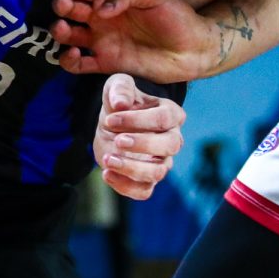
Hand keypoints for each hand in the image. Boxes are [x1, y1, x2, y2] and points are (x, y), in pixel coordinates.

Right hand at [52, 0, 213, 82]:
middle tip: (63, 4)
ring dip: (59, 31)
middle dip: (62, 5)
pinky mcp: (106, 64)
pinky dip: (68, 61)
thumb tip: (99, 8)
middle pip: (72, 10)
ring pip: (69, 36)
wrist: (194, 50)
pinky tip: (73, 54)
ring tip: (61, 28)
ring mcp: (102, 41)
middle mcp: (102, 19)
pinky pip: (79, 65)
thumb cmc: (177, 16)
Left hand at [92, 74, 184, 200]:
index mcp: (171, 114)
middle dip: (142, 144)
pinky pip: (144, 191)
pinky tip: (106, 173)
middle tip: (117, 140)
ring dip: (131, 168)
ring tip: (108, 158)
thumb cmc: (120, 101)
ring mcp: (162, 162)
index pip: (164, 119)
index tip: (110, 119)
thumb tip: (121, 104)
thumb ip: (120, 89)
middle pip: (170, 146)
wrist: (111, 123)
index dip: (138, 120)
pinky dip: (125, 186)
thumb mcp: (117, 86)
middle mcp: (172, 139)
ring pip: (157, 172)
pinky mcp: (147, 180)